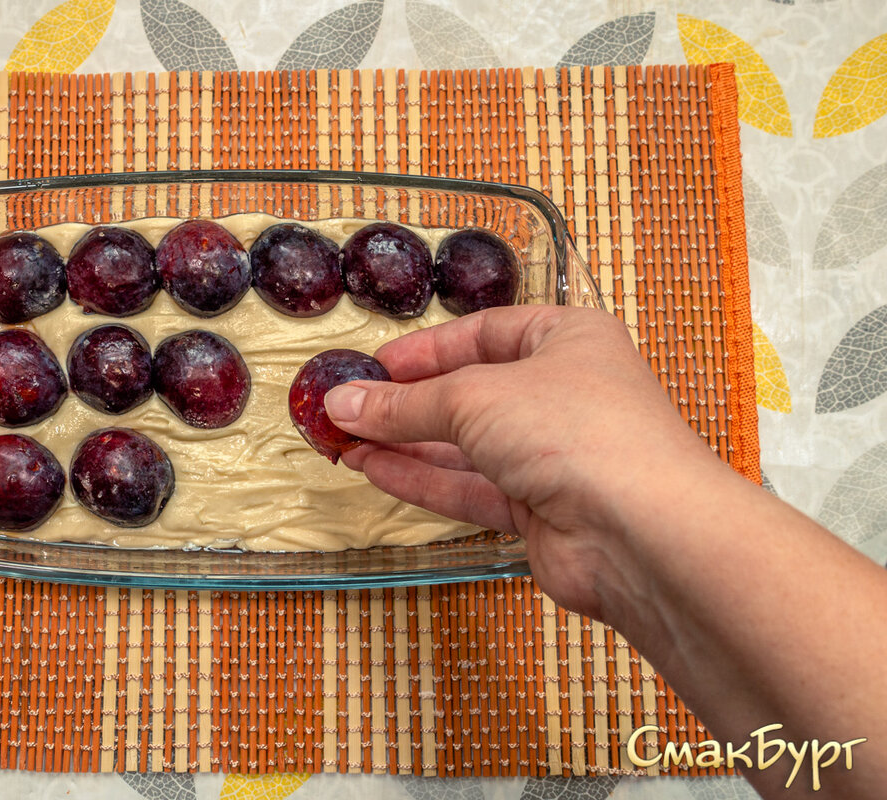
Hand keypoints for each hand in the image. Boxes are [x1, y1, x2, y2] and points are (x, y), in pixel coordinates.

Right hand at [324, 304, 723, 619]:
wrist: (641, 533)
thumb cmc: (579, 432)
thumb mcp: (476, 397)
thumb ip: (405, 404)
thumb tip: (345, 402)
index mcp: (567, 340)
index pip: (483, 333)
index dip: (425, 350)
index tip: (371, 367)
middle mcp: (564, 394)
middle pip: (470, 392)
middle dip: (406, 403)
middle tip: (347, 410)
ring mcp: (553, 456)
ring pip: (465, 446)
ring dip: (405, 444)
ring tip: (345, 443)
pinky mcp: (541, 510)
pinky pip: (470, 488)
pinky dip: (421, 480)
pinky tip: (374, 471)